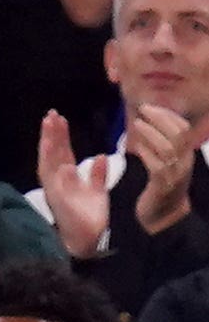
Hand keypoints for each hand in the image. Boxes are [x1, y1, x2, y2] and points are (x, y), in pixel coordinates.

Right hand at [37, 109, 108, 257]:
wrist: (89, 239)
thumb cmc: (90, 216)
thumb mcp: (97, 191)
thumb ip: (97, 174)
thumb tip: (100, 156)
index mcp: (66, 177)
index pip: (62, 152)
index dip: (60, 136)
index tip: (59, 118)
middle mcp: (57, 180)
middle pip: (52, 153)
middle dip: (51, 134)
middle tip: (51, 114)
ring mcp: (55, 189)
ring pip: (49, 162)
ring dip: (48, 144)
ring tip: (49, 126)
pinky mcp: (56, 199)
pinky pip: (53, 181)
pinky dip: (53, 168)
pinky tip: (54, 153)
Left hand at [128, 104, 197, 234]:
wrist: (164, 215)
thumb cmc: (161, 184)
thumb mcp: (167, 161)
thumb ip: (162, 142)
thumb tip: (150, 119)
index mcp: (186, 155)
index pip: (184, 129)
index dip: (169, 115)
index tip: (152, 107)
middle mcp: (184, 163)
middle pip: (178, 135)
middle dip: (161, 118)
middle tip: (144, 109)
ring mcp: (175, 175)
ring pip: (167, 149)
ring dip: (151, 133)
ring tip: (137, 123)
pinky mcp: (162, 186)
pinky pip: (157, 166)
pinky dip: (146, 153)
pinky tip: (135, 147)